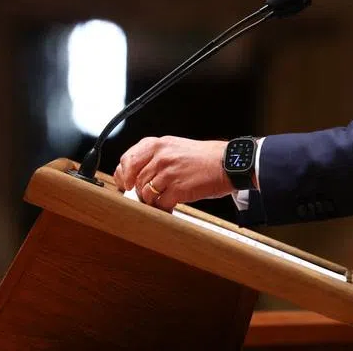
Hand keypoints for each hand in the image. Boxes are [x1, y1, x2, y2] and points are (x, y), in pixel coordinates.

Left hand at [113, 136, 231, 211]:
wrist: (229, 163)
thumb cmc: (205, 158)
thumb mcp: (176, 148)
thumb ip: (155, 158)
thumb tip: (135, 176)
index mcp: (158, 144)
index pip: (127, 159)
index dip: (123, 175)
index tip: (125, 184)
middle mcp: (161, 156)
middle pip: (135, 179)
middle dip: (139, 191)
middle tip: (148, 195)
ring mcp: (169, 172)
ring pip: (145, 193)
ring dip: (152, 200)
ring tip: (164, 198)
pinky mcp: (178, 188)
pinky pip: (160, 203)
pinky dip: (164, 207)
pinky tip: (172, 204)